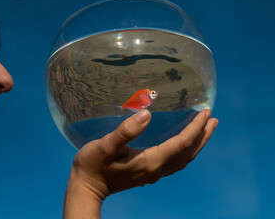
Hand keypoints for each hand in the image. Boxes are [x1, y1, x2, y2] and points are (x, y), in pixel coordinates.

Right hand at [64, 109, 217, 217]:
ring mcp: (153, 173)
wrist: (86, 188)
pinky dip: (185, 151)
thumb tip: (146, 115)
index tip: (205, 112)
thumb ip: (126, 131)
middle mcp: (156, 169)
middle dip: (202, 136)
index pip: (181, 143)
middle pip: (188, 152)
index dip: (195, 127)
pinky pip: (175, 162)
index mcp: (151, 161)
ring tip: (205, 130)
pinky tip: (183, 145)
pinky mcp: (147, 173)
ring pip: (183, 159)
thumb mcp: (106, 146)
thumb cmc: (92, 165)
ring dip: (196, 144)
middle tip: (213, 119)